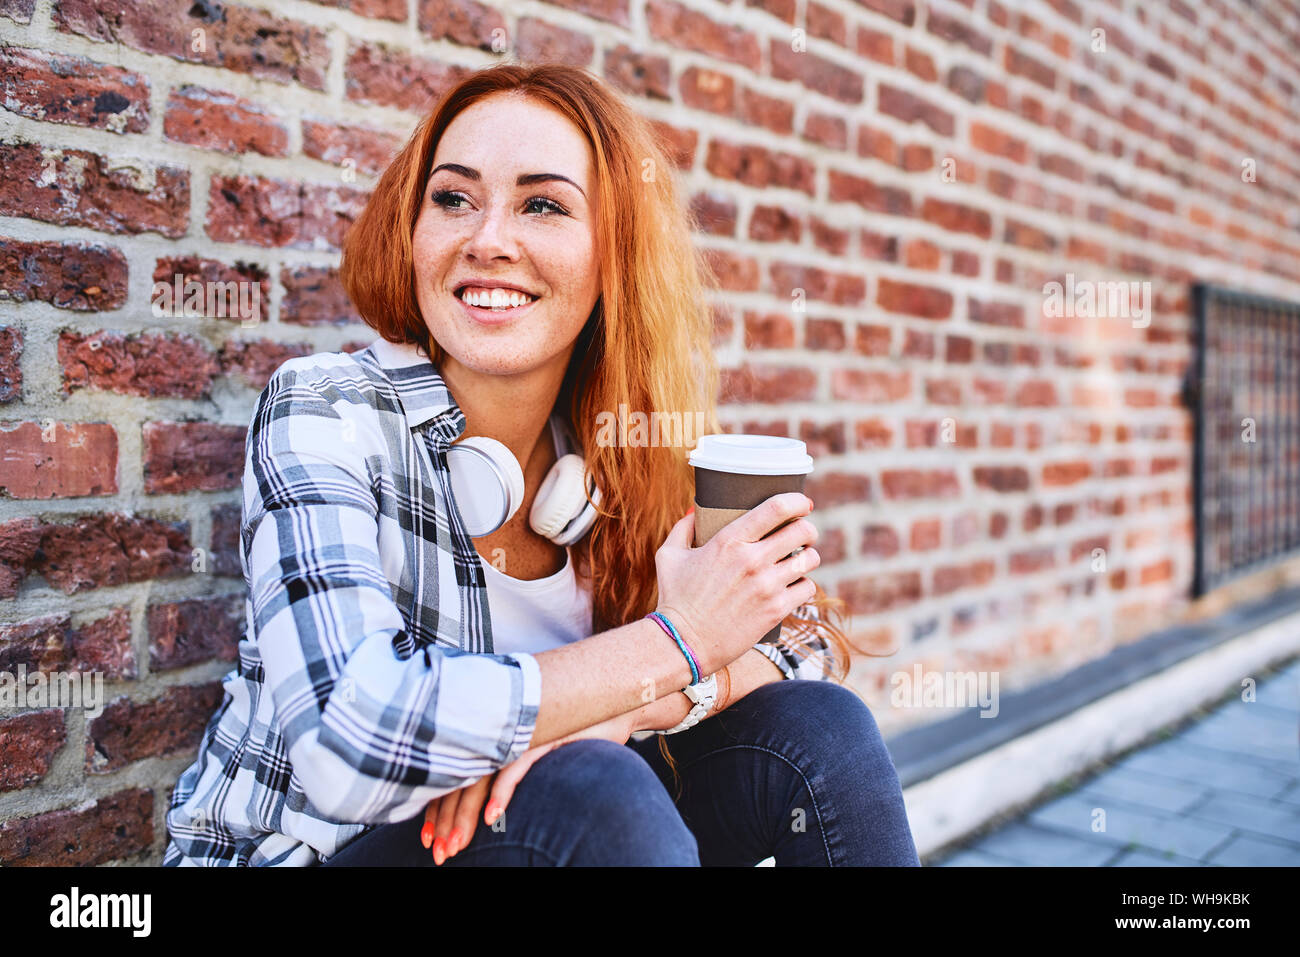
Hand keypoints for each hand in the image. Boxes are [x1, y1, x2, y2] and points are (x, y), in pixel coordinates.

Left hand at [420, 708, 636, 864]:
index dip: (438, 808)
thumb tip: (484, 804)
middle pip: (461, 781)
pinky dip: (501, 793)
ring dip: (465, 816)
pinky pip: (515, 767)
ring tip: (455, 844)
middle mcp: (497, 734)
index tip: (427, 838)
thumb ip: (506, 768)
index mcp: (490, 738)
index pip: (454, 776)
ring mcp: (517, 734)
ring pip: (480, 778)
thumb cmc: (570, 733)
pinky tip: (491, 817)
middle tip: (438, 851)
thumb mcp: (532, 751)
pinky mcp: (541, 736)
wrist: (610, 703)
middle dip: (446, 821)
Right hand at [654, 492, 819, 675]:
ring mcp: (766, 586)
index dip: (797, 501)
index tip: (803, 504)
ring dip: (809, 557)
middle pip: (801, 531)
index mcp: (728, 540)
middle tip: (803, 534)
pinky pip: (807, 588)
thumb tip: (696, 512)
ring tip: (800, 560)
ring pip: (810, 559)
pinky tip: (795, 585)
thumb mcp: (668, 556)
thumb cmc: (674, 599)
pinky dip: (804, 585)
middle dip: (807, 529)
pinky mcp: (775, 610)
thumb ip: (682, 529)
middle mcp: (751, 560)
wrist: (682, 643)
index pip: (776, 508)